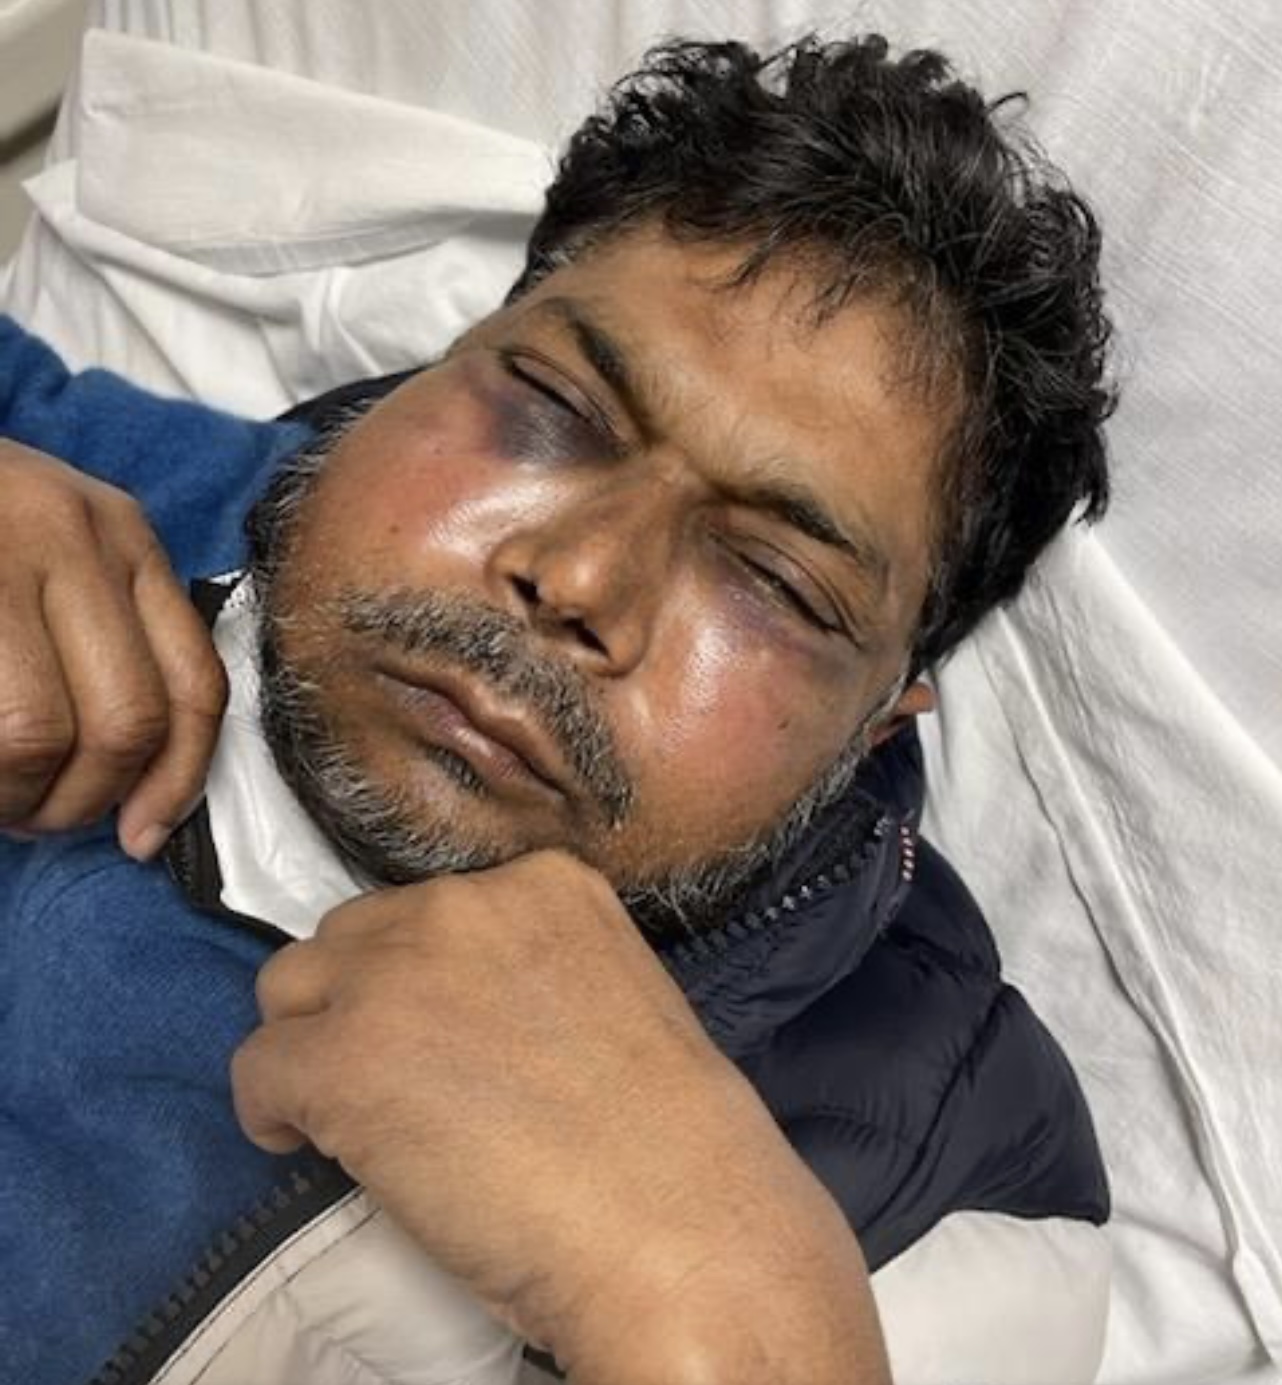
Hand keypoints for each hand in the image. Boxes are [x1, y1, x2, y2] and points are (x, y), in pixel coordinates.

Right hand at [0, 440, 225, 856]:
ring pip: (37, 732)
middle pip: (127, 720)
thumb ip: (105, 642)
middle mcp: (73, 533)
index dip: (176, 781)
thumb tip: (141, 794)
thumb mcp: (53, 554)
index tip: (141, 836)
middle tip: (33, 815)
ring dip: (14, 795)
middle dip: (82, 799)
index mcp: (123, 535)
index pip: (194, 681)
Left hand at [232, 851, 889, 1384]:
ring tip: (346, 1112)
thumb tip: (455, 1017)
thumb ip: (529, 973)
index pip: (433, 908)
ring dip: (310, 1043)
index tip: (436, 1034)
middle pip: (351, 936)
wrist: (673, 1222)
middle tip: (389, 1077)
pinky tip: (311, 1150)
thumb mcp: (610, 997)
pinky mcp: (340, 1057)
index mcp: (543, 884)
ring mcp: (394, 974)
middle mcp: (460, 904)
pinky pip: (258, 1069)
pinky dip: (275, 1114)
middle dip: (357, 1000)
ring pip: (289, 985)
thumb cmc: (664, 1139)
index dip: (420, 977)